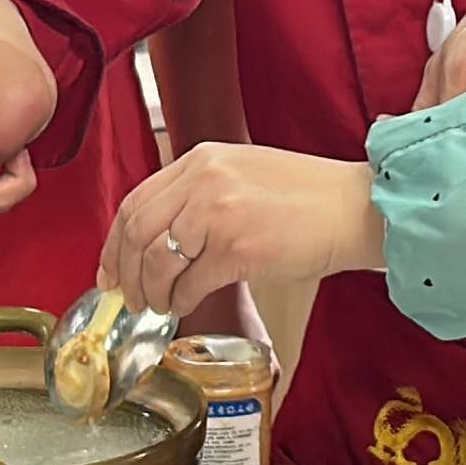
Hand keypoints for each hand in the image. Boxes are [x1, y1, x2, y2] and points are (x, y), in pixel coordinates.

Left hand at [103, 145, 381, 315]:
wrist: (356, 208)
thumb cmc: (308, 199)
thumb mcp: (243, 175)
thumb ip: (199, 194)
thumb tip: (159, 239)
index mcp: (201, 159)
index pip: (136, 202)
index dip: (114, 244)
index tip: (110, 271)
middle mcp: (204, 180)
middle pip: (136, 232)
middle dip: (126, 273)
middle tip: (130, 298)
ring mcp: (218, 212)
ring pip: (158, 261)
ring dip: (153, 292)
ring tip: (161, 306)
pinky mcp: (238, 247)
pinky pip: (190, 283)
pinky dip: (182, 300)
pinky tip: (187, 305)